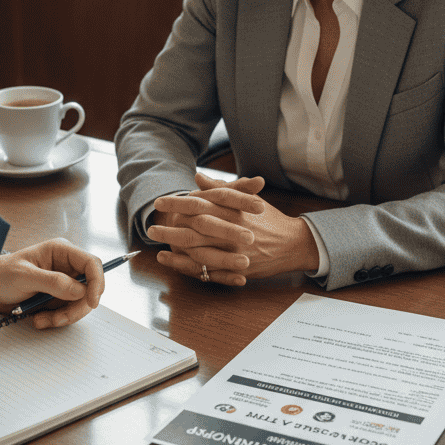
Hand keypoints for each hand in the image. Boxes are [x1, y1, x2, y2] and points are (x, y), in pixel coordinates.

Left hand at [0, 238, 103, 328]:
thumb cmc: (1, 275)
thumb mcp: (25, 277)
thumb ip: (53, 282)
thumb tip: (80, 290)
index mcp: (61, 251)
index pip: (91, 263)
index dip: (97, 282)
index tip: (91, 302)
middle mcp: (66, 266)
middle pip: (90, 287)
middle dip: (78, 306)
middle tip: (61, 318)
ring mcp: (63, 283)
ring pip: (80, 303)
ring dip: (65, 316)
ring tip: (41, 320)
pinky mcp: (57, 298)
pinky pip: (68, 312)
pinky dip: (57, 320)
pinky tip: (39, 319)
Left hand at [150, 172, 319, 282]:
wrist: (293, 244)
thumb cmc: (268, 219)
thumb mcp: (247, 199)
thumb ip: (221, 188)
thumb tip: (197, 176)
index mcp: (234, 210)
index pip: (201, 203)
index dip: (178, 203)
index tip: (160, 202)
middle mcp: (232, 229)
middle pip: (194, 227)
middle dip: (170, 226)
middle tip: (151, 225)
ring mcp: (233, 250)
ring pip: (197, 249)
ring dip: (174, 245)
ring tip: (156, 242)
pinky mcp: (235, 268)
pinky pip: (206, 268)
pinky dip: (185, 265)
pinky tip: (170, 260)